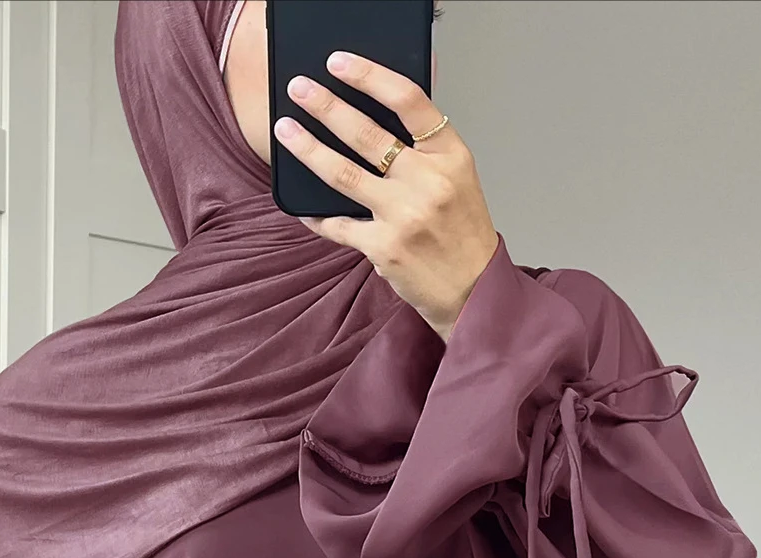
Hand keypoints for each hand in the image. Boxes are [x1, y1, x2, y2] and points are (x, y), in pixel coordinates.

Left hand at [274, 51, 499, 341]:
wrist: (474, 290)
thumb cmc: (462, 232)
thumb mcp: (457, 177)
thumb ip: (425, 144)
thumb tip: (382, 106)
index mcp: (449, 155)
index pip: (407, 100)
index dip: (369, 75)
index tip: (339, 63)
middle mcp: (427, 181)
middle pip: (366, 133)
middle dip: (326, 106)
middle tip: (298, 89)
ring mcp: (403, 215)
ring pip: (343, 172)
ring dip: (308, 148)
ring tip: (286, 130)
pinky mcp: (383, 247)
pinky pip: (338, 224)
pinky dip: (316, 214)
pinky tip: (301, 205)